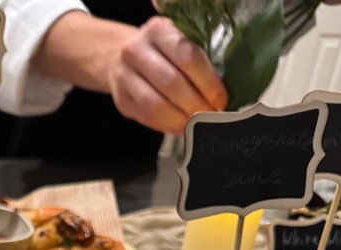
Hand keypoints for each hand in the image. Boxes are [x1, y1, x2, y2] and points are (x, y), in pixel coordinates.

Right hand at [107, 16, 227, 134]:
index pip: (187, 57)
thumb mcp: (176, 46)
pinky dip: (167, 126)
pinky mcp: (121, 100)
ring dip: (180, 119)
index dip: (207, 82)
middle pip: (171, 82)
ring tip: (195, 125)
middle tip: (210, 116)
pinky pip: (146, 117)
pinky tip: (180, 127)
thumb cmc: (160, 54)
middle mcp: (136, 50)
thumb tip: (217, 99)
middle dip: (195, 104)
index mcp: (158, 31)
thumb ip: (194, 64)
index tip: (220, 100)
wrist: (120, 59)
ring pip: (156, 104)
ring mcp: (124, 76)